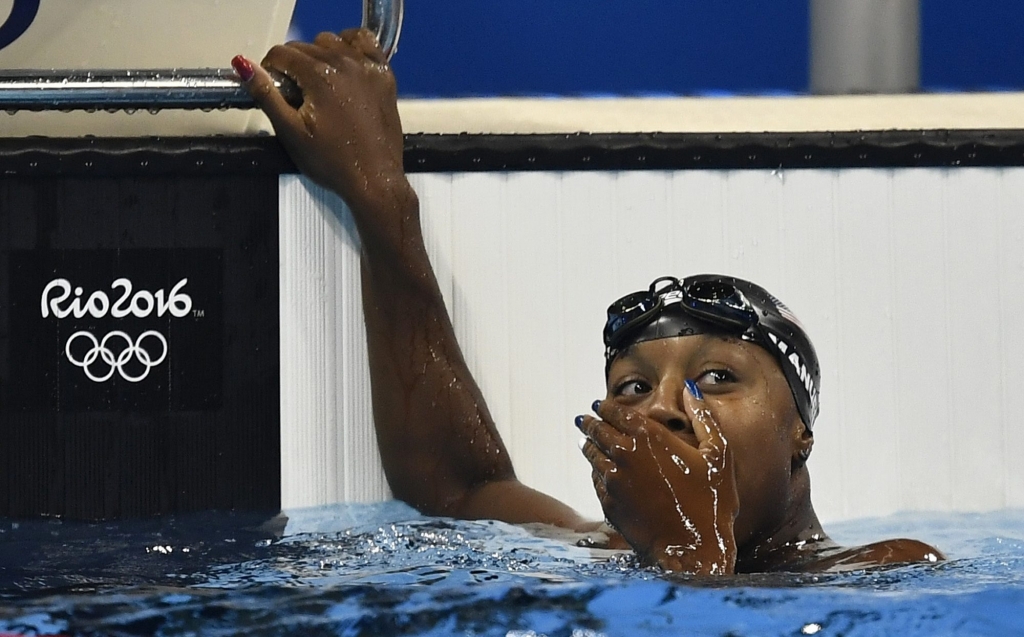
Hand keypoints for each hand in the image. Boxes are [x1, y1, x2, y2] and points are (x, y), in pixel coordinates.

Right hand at [235, 29, 410, 222]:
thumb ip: (266, 95)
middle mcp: (345, 62)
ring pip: (333, 41)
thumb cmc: (331, 162)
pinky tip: (345, 64)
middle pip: (306, 46)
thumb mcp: (290, 132)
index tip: (273, 87)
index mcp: (319, 75)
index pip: (282, 53)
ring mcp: (368, 67)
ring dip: (319, 54)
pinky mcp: (385, 75)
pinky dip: (351, 46)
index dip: (270, 69)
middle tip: (296, 94)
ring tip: (319, 83)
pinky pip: (365, 43)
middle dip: (293, 65)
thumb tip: (243, 65)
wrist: (374, 179)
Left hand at [578, 387, 738, 573]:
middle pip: (598, 431)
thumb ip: (703, 417)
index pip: (617, 412)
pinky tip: (597, 470)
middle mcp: (625, 454)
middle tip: (583, 418)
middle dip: (590, 423)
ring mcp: (614, 480)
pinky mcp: (609, 503)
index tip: (600, 403)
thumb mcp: (718, 454)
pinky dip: (594, 470)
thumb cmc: (712, 502)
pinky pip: (595, 479)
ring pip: (592, 455)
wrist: (693, 549)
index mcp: (649, 437)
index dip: (607, 407)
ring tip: (585, 441)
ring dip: (588, 444)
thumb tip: (691, 388)